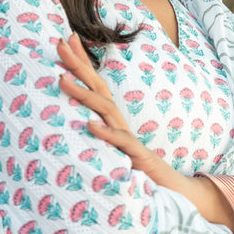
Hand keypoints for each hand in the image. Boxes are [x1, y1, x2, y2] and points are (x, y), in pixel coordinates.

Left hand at [56, 35, 233, 231]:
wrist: (173, 194)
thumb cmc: (138, 174)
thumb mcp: (112, 151)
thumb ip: (99, 137)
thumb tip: (76, 123)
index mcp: (113, 120)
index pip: (95, 85)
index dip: (82, 62)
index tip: (66, 39)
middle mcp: (120, 124)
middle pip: (98, 87)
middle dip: (79, 63)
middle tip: (60, 40)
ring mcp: (128, 139)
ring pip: (105, 110)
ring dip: (83, 93)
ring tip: (61, 79)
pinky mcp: (137, 158)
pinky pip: (120, 143)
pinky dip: (105, 133)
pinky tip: (89, 125)